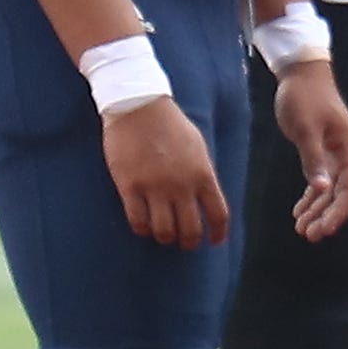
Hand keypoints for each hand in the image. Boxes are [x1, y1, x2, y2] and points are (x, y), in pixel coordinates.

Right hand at [102, 96, 229, 248]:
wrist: (139, 106)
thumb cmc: (170, 124)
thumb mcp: (197, 147)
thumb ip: (202, 174)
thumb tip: (206, 198)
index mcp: (203, 174)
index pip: (218, 214)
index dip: (218, 233)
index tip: (214, 241)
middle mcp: (181, 185)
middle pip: (190, 230)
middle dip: (189, 242)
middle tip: (184, 242)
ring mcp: (155, 187)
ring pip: (163, 231)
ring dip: (165, 238)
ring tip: (163, 235)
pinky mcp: (130, 187)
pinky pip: (137, 221)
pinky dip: (142, 229)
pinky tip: (143, 227)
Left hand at [272, 61, 347, 240]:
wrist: (301, 73)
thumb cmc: (305, 97)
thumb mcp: (306, 127)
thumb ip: (313, 158)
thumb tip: (321, 189)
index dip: (339, 212)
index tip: (324, 229)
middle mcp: (345, 155)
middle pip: (341, 194)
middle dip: (326, 216)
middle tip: (308, 235)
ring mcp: (333, 155)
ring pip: (329, 191)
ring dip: (317, 211)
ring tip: (301, 230)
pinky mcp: (320, 152)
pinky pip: (319, 182)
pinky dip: (310, 198)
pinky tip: (299, 212)